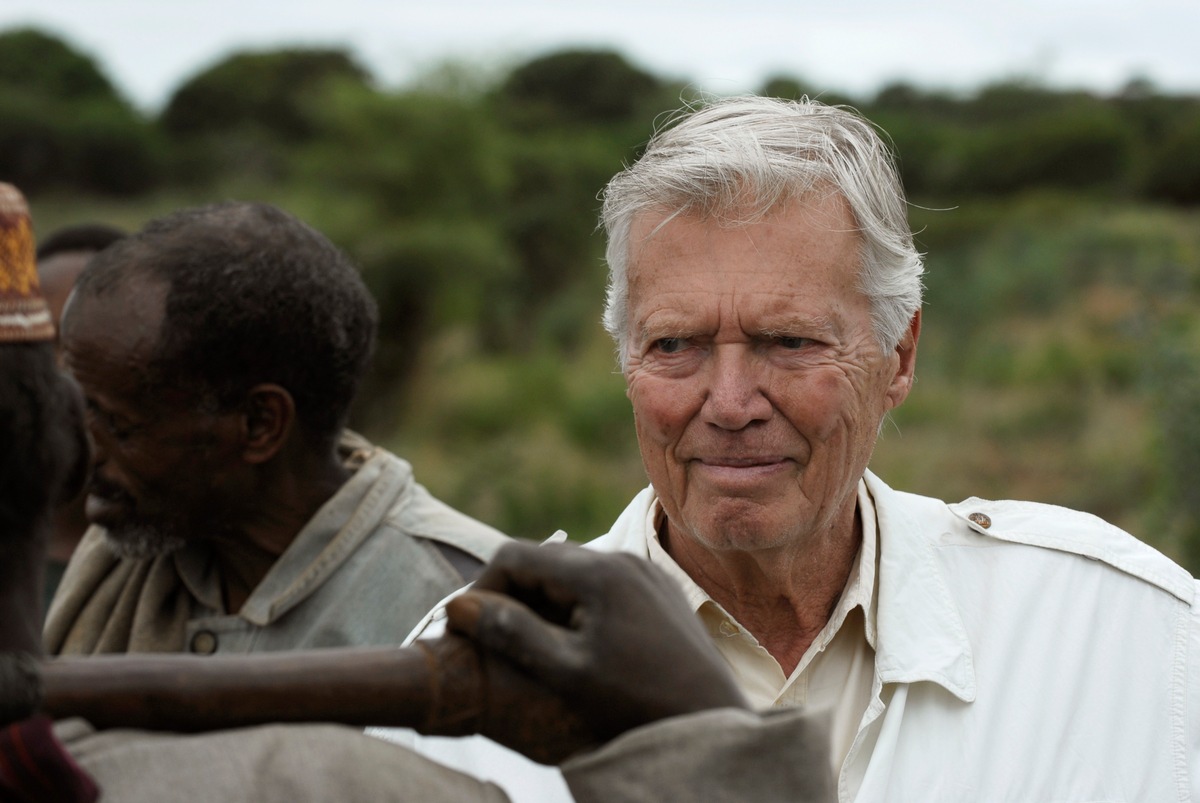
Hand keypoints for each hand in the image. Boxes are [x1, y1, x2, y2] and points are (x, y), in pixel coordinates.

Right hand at [444, 540, 746, 763]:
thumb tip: (459, 607)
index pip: (515, 555)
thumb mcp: (566, 672)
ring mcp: (643, 572)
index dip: (482, 586)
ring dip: (542, 599)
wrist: (711, 719)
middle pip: (543, 559)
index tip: (466, 625)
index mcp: (597, 572)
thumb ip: (512, 633)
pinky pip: (602, 583)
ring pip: (572, 571)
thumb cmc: (636, 702)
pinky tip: (572, 643)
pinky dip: (575, 604)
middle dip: (510, 593)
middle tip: (491, 638)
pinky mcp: (657, 590)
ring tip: (529, 645)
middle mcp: (622, 558)